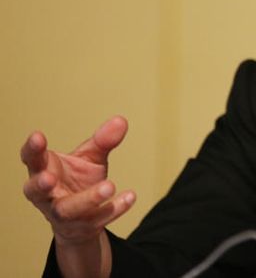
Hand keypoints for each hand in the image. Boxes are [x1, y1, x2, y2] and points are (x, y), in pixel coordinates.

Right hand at [20, 116, 136, 247]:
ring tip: (109, 186)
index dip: (32, 149)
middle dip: (41, 184)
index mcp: (44, 170)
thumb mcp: (90, 158)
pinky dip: (114, 209)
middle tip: (49, 177)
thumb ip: (102, 141)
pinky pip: (97, 219)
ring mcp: (62, 214)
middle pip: (36, 191)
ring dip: (87, 198)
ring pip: (67, 210)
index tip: (38, 136)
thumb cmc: (78, 180)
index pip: (32, 160)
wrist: (82, 219)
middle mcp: (47, 194)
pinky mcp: (82, 226)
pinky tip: (130, 197)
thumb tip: (121, 121)